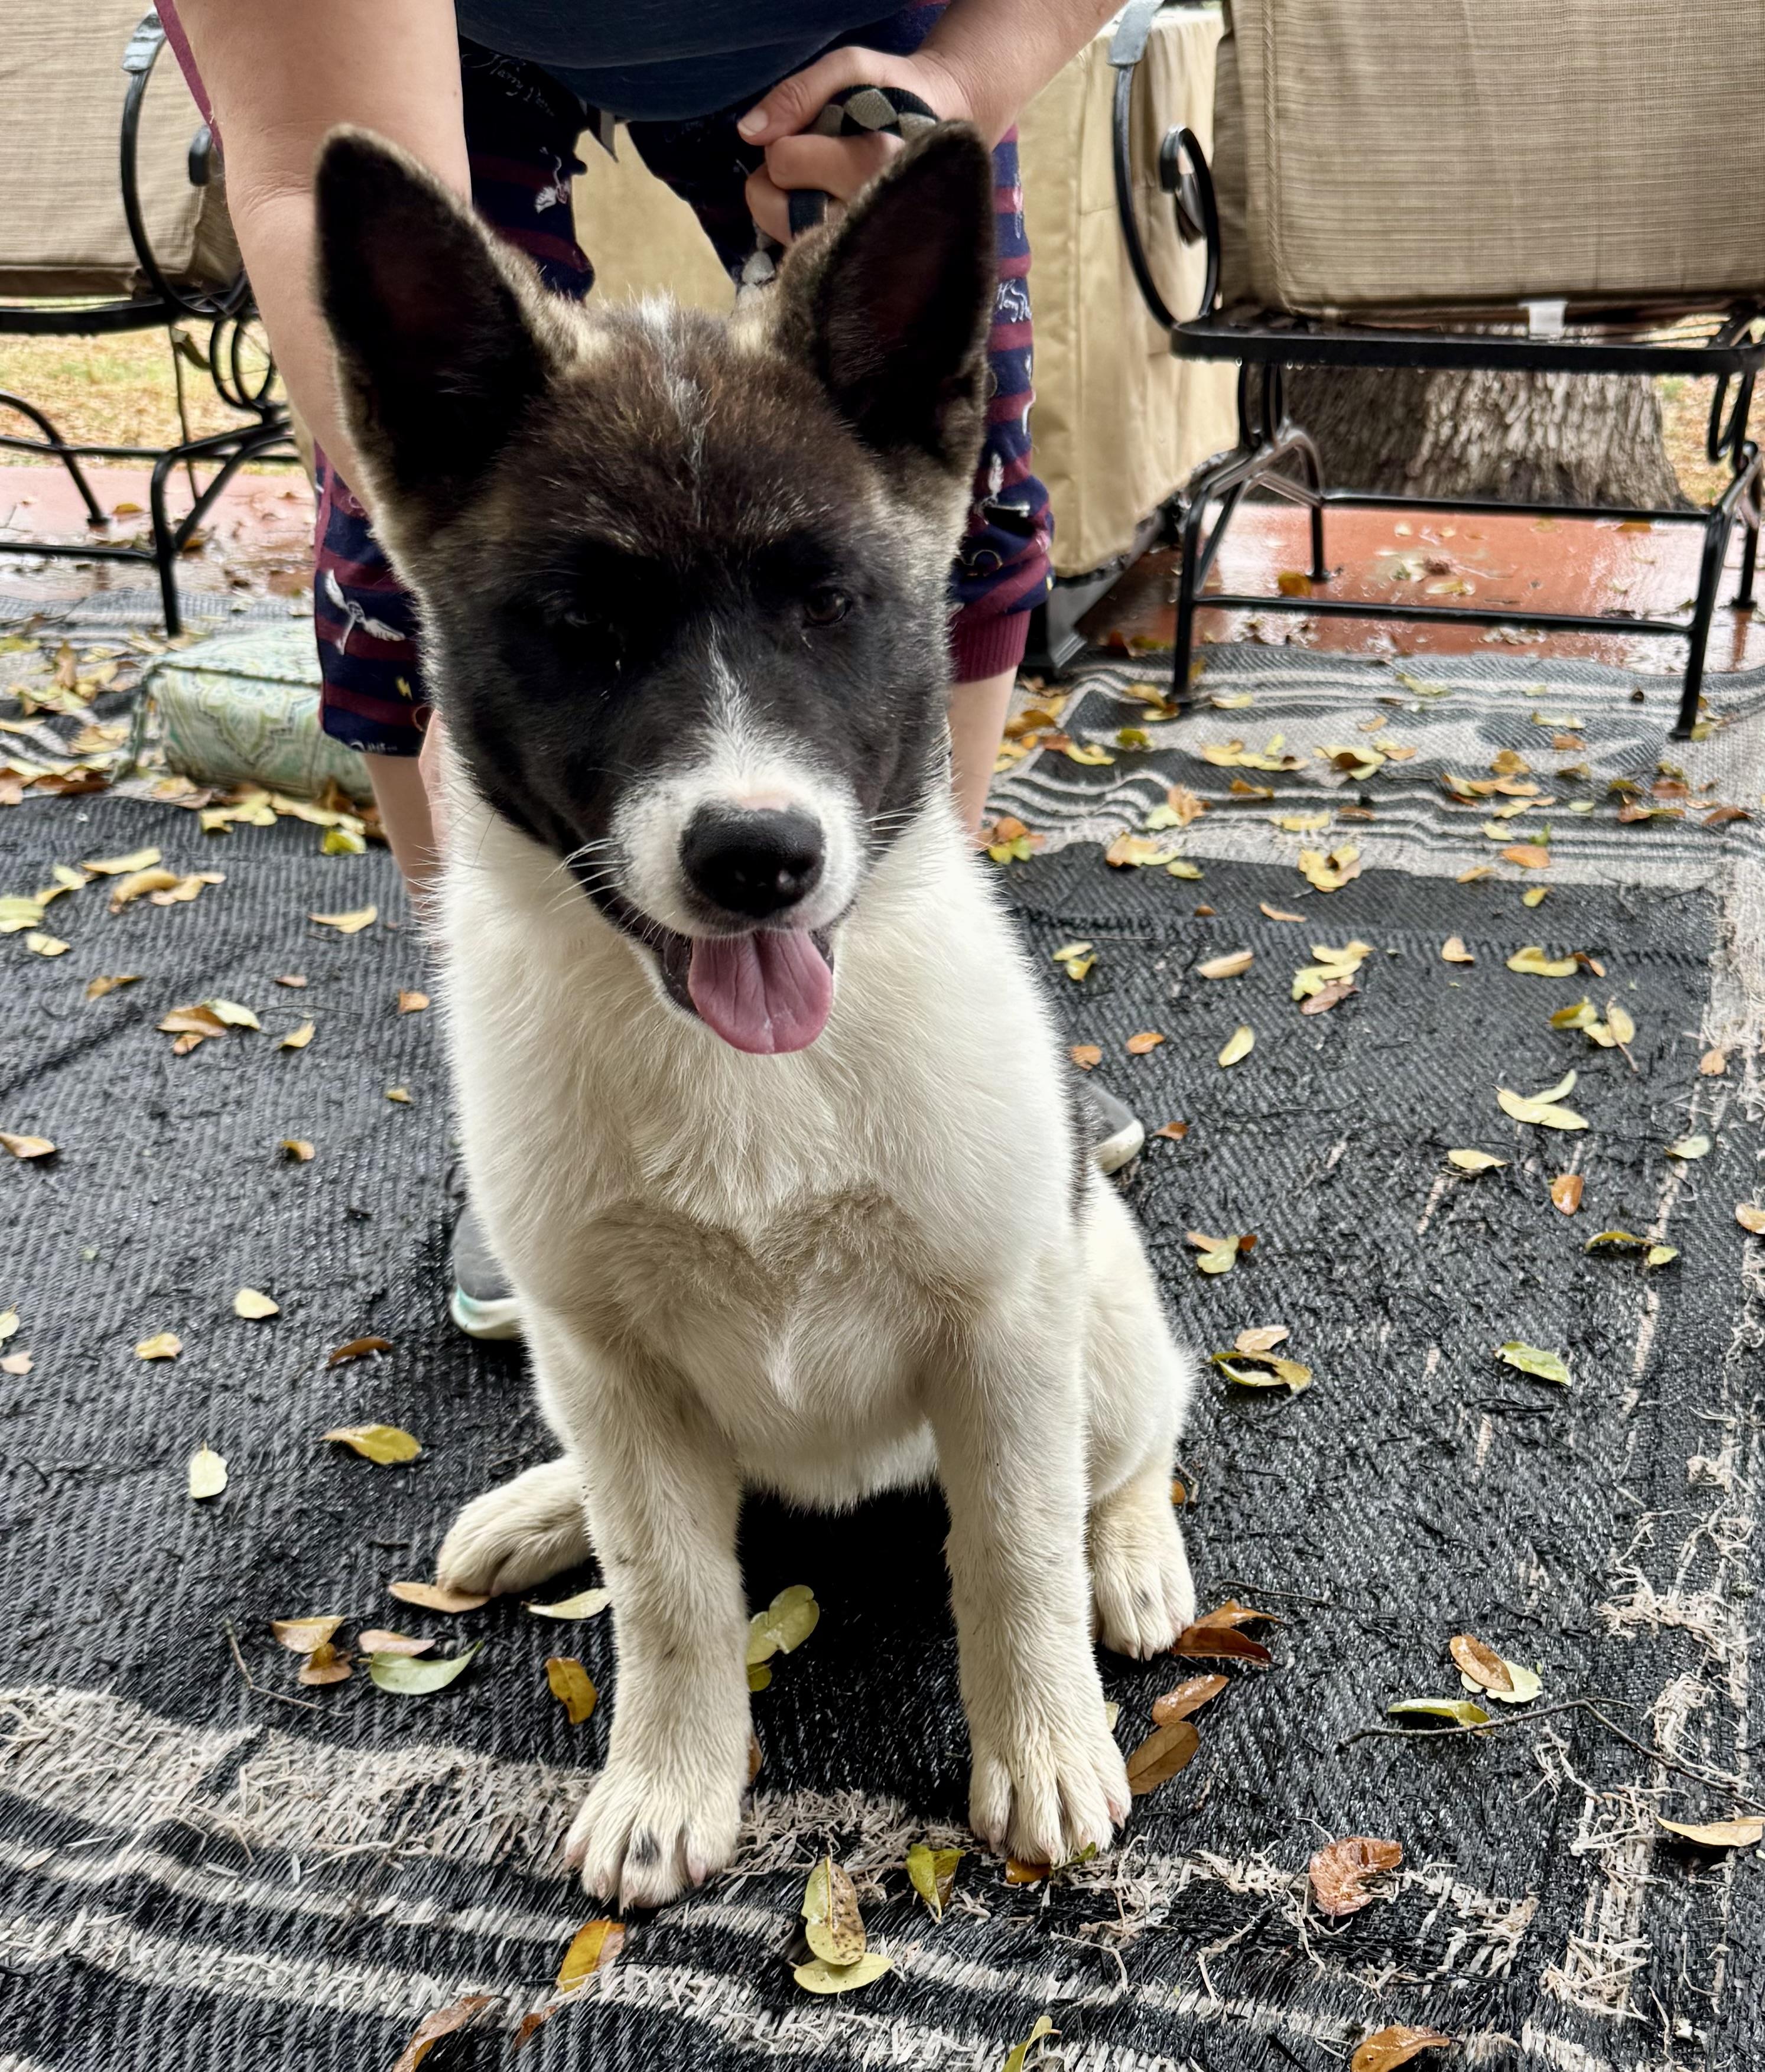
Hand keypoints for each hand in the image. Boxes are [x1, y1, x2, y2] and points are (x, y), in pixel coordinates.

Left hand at [737, 44, 976, 243]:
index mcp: (876, 164)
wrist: (945, 137)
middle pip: (772, 206)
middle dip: (781, 177)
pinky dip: (798, 226)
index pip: (783, 160)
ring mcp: (862, 249)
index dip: (788, 141)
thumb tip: (749, 134)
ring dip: (786, 203)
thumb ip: (799, 93)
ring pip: (778, 232)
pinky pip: (795, 252)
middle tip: (817, 160)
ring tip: (823, 183)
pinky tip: (828, 208)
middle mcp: (869, 216)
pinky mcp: (854, 269)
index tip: (823, 133)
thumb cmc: (895, 97)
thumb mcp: (852, 68)